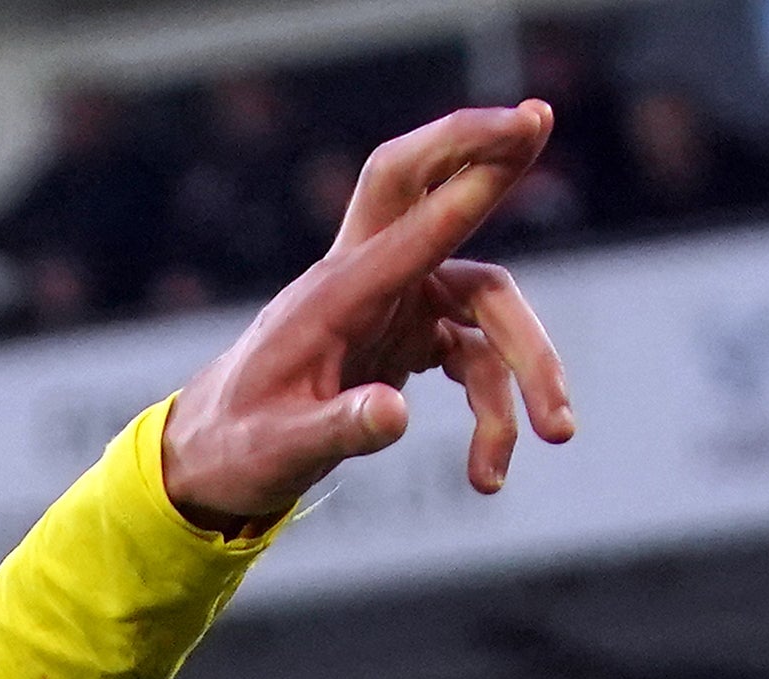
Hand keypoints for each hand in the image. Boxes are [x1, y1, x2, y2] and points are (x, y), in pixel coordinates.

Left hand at [161, 101, 577, 529]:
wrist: (211, 459)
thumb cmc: (235, 447)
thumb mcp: (278, 453)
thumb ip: (336, 430)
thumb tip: (394, 416)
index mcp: (331, 297)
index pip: (409, 229)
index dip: (466, 186)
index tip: (520, 135)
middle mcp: (368, 286)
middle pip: (438, 206)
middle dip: (489, 161)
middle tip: (542, 115)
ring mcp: (395, 306)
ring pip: (487, 310)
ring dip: (528, 370)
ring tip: (557, 437)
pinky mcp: (411, 337)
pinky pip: (477, 360)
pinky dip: (495, 412)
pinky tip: (487, 473)